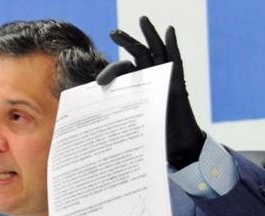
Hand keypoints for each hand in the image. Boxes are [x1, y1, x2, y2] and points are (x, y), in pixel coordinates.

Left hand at [96, 16, 205, 168]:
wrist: (176, 147)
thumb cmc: (151, 139)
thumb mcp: (127, 129)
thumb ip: (113, 123)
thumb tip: (86, 139)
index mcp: (136, 88)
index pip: (123, 72)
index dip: (111, 72)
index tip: (99, 82)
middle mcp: (150, 80)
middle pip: (138, 55)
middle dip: (127, 42)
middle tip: (113, 32)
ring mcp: (165, 79)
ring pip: (156, 51)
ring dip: (149, 34)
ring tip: (142, 19)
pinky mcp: (179, 83)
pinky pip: (176, 60)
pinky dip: (173, 45)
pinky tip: (170, 30)